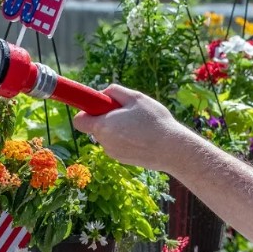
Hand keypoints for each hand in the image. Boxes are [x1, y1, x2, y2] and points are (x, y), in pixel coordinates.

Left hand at [72, 85, 192, 171]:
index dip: (88, 111)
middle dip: (107, 119)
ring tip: (141, 126)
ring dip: (118, 130)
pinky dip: (127, 140)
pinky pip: (119, 145)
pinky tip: (144, 137)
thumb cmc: (155, 121)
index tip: (101, 106)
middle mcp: (104, 142)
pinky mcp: (123, 159)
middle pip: (97, 127)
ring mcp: (113, 153)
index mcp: (102, 125)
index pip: (79, 120)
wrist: (173, 150)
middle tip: (129, 113)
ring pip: (109, 136)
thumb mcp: (136, 98)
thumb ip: (115, 91)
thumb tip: (104, 93)